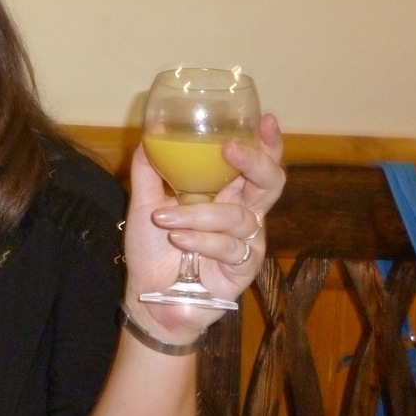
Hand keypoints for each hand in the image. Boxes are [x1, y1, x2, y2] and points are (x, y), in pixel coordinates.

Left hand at [123, 113, 285, 335]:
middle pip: (270, 181)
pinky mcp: (244, 268)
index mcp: (226, 193)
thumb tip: (149, 135)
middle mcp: (243, 213)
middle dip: (255, 161)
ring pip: (238, 216)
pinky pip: (231, 247)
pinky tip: (178, 241)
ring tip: (164, 220)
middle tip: (230, 150)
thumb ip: (149, 170)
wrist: (148, 295)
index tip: (264, 119)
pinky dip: (201, 240)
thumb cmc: (153, 250)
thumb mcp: (145, 203)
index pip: (255, 163)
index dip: (266, 142)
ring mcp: (247, 242)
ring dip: (198, 215)